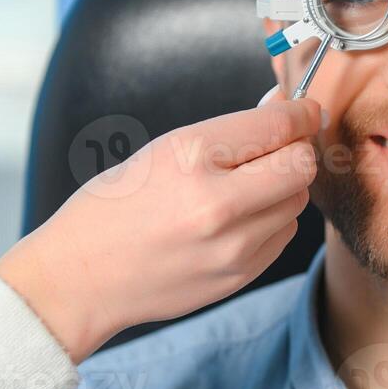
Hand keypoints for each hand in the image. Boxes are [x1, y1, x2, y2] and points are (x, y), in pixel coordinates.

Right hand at [0, 98, 324, 363]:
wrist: (81, 278)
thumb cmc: (114, 206)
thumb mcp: (162, 150)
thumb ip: (230, 133)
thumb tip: (287, 110)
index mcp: (192, 157)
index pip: (278, 125)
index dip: (302, 113)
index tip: (306, 111)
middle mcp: (218, 202)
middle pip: (301, 165)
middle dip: (296, 150)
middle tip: (278, 147)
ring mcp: (233, 246)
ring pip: (296, 201)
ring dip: (282, 188)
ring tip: (243, 189)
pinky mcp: (240, 275)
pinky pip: (282, 235)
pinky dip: (270, 221)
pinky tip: (235, 221)